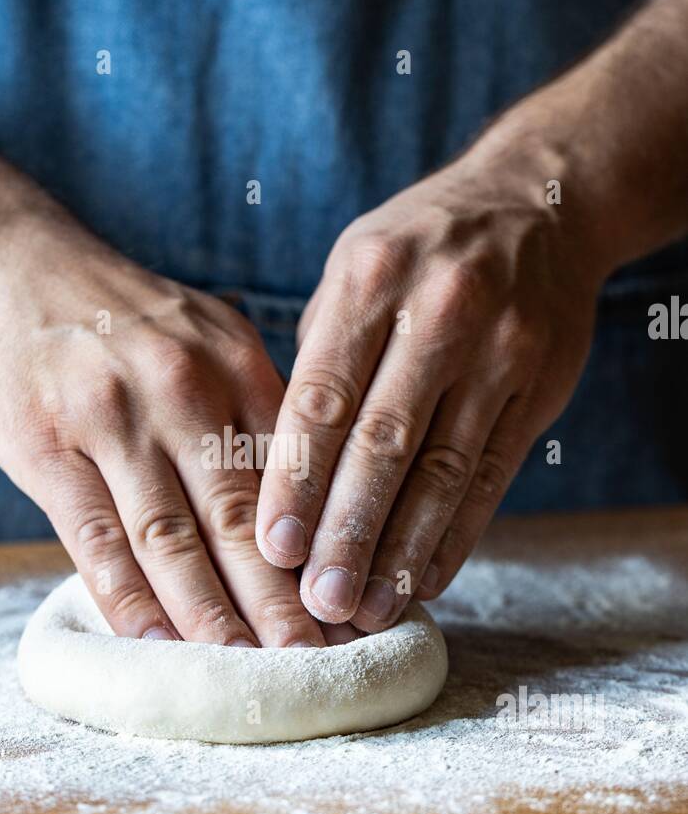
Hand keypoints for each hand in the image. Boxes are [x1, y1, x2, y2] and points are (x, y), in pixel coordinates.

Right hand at [0, 214, 325, 646]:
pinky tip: (159, 646)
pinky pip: (95, 540)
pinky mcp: (48, 450)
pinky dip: (128, 600)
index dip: (326, 549)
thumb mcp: (212, 337)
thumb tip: (321, 502)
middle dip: (283, 600)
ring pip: (170, 538)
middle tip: (319, 661)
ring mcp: (110, 421)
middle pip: (241, 517)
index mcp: (235, 366)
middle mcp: (180, 392)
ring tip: (249, 672)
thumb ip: (261, 411)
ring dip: (212, 615)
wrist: (14, 269)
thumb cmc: (130, 321)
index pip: (292, 476)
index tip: (354, 609)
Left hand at [256, 134, 607, 629]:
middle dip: (347, 532)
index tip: (273, 548)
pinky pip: (492, 477)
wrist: (538, 204)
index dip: (297, 480)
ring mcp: (499, 352)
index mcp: (371, 281)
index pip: (324, 398)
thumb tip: (274, 466)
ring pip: (443, 471)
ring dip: (402, 552)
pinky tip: (424, 580)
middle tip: (318, 601)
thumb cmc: (417, 249)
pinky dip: (456, 536)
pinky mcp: (541, 387)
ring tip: (367, 609)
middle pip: (384, 444)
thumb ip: (319, 356)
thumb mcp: (354, 270)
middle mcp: (438, 314)